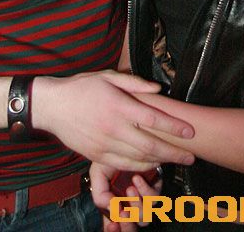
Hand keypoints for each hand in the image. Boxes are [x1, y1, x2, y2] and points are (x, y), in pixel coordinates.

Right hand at [33, 70, 194, 169]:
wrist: (52, 106)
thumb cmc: (82, 87)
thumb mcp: (108, 76)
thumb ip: (134, 83)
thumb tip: (158, 88)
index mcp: (118, 105)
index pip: (153, 118)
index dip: (174, 126)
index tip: (190, 131)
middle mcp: (113, 127)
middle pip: (150, 144)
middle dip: (174, 152)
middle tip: (191, 156)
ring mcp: (104, 144)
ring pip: (139, 158)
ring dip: (160, 161)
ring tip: (175, 160)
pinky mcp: (96, 155)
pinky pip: (124, 165)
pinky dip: (140, 167)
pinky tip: (151, 164)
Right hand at [90, 162, 162, 231]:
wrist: (126, 141)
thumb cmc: (111, 157)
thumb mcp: (98, 173)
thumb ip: (99, 192)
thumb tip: (110, 208)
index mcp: (114, 205)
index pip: (114, 226)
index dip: (114, 229)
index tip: (112, 226)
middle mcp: (129, 205)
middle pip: (131, 228)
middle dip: (128, 225)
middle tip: (123, 213)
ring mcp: (142, 199)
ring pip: (145, 218)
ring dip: (137, 207)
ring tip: (130, 189)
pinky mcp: (155, 189)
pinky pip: (154, 199)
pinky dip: (145, 191)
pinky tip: (137, 179)